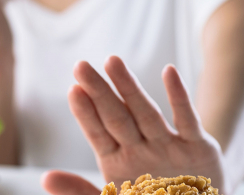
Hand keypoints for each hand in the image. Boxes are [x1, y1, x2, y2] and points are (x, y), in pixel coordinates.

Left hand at [47, 56, 226, 193]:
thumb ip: (80, 192)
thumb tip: (46, 178)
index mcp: (118, 161)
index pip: (98, 133)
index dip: (86, 114)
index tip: (73, 90)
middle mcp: (140, 147)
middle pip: (116, 116)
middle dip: (99, 92)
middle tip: (80, 65)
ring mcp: (167, 145)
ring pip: (145, 112)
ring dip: (130, 88)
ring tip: (112, 62)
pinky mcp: (198, 147)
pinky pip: (187, 120)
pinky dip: (179, 97)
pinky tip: (169, 71)